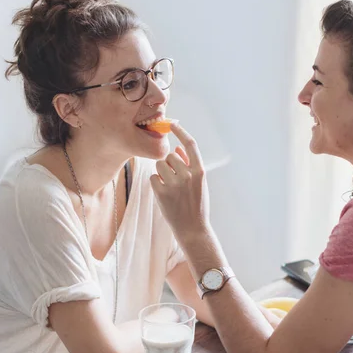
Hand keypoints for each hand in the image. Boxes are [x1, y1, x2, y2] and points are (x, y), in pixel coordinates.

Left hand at [150, 123, 210, 243]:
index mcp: (200, 171)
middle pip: (170, 156)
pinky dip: (156, 184)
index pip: (190, 144)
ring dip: (162, 173)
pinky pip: (153, 178)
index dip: (181, 132)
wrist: (193, 229)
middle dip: (169, 164)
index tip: (172, 123)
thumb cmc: (196, 204)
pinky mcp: (162, 193)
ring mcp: (175, 185)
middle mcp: (188, 176)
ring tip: (170, 187)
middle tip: (175, 180)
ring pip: (160, 165)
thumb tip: (178, 148)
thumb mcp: (199, 184)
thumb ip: (189, 165)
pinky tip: (164, 194)